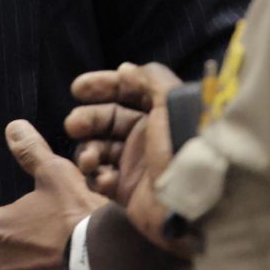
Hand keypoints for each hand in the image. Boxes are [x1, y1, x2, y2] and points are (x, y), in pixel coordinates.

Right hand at [66, 61, 181, 195]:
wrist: (194, 200)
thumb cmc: (183, 146)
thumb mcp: (172, 102)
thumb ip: (150, 78)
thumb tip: (125, 69)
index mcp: (157, 113)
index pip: (124, 93)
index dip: (101, 87)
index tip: (78, 88)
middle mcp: (144, 136)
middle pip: (104, 120)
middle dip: (87, 120)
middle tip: (74, 125)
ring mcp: (133, 164)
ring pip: (97, 149)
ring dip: (88, 151)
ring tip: (91, 159)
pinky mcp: (126, 191)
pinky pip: (99, 179)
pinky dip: (97, 177)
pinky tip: (107, 180)